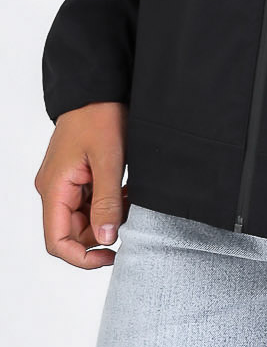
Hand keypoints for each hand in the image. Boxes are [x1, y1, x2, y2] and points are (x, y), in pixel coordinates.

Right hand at [35, 102, 128, 267]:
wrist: (98, 88)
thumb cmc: (99, 116)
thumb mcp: (109, 160)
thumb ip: (107, 202)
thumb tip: (105, 240)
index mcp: (54, 189)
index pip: (57, 242)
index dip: (83, 257)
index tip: (112, 256)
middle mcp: (54, 190)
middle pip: (73, 232)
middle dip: (102, 233)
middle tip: (132, 220)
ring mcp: (66, 183)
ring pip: (85, 218)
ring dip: (109, 216)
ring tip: (131, 200)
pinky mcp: (78, 176)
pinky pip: (91, 202)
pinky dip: (110, 203)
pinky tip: (128, 192)